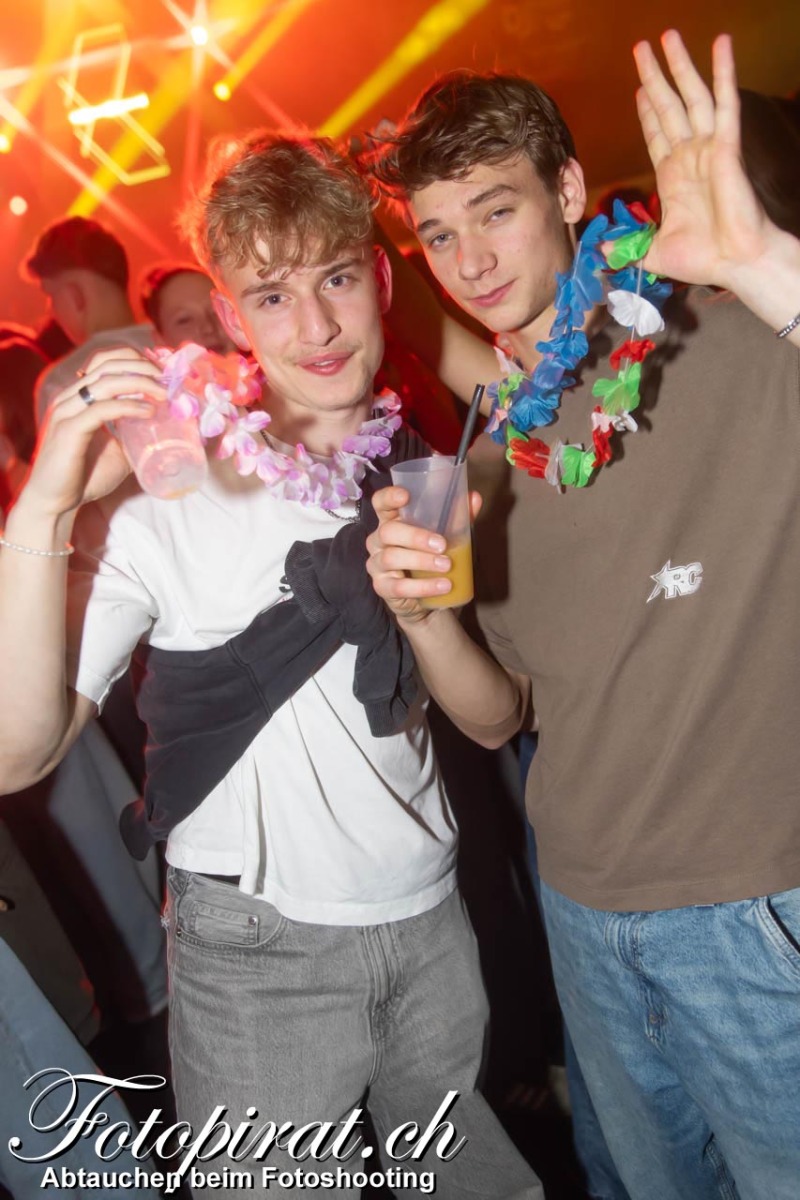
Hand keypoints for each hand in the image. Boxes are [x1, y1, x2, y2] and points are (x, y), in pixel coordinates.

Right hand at [21, 348, 166, 518]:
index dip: (135, 360)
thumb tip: (166, 433)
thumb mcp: (117, 451)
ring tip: (165, 394)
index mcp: (78, 397)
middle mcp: (70, 398)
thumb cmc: (84, 476)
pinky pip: (102, 409)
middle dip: (143, 367)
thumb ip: (134, 437)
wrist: (55, 503)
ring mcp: (67, 412)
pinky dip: (129, 406)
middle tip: (169, 380)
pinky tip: (149, 411)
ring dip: (141, 383)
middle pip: (108, 365)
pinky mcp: (69, 430)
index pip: (105, 361)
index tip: (163, 374)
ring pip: (106, 382)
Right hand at [366, 484, 480, 624]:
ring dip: (422, 561)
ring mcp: (377, 564)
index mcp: (392, 521)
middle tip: (442, 545)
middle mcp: (378, 540)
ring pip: (391, 558)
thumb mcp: (445, 536)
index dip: (388, 497)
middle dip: (415, 537)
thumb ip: (457, 517)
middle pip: (388, 531)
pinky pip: (398, 587)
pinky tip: (442, 586)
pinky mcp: (382, 587)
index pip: (380, 503)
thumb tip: (475, 498)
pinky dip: (423, 586)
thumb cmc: (430, 558)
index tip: (405, 495)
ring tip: (447, 566)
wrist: (426, 599)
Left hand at [634, 31, 771, 290]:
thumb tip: (603, 252)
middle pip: (668, 106)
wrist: (733, 263)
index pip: (657, 134)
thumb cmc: (702, 260)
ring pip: (691, 97)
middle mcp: (689, 157)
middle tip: (642, 47)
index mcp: (672, 178)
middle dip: (655, 76)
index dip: (647, 111)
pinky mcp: (726, 146)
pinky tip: (721, 43)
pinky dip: (723, 72)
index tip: (640, 89)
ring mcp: (708, 148)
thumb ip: (629, 248)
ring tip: (668, 35)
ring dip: (680, 65)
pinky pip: (725, 103)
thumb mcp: (653, 253)